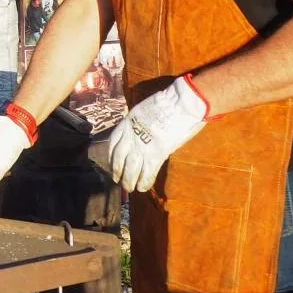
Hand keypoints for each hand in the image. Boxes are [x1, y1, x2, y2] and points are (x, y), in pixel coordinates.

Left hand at [106, 75, 208, 192]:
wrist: (181, 103)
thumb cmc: (168, 103)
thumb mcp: (144, 111)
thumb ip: (140, 124)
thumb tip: (142, 134)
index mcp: (126, 123)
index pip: (113, 143)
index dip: (111, 156)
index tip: (112, 163)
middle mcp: (130, 136)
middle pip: (119, 159)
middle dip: (118, 171)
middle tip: (117, 180)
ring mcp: (142, 147)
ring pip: (130, 169)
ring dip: (129, 181)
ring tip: (129, 188)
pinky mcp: (156, 155)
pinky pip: (147, 172)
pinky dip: (144, 182)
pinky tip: (143, 188)